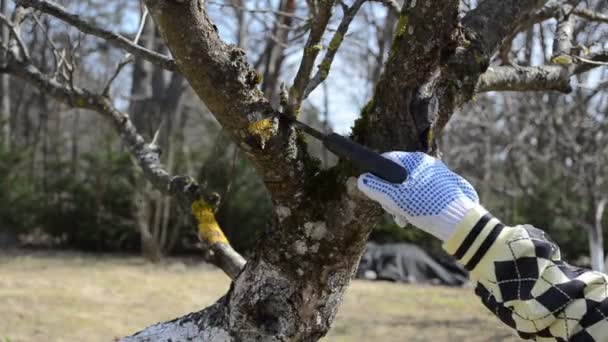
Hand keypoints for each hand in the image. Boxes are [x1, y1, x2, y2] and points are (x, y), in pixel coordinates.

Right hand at [357, 151, 479, 240]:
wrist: (461, 222)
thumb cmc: (427, 207)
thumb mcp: (396, 199)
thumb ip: (376, 188)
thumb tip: (362, 180)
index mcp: (415, 160)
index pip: (387, 160)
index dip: (376, 177)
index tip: (375, 193)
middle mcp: (428, 164)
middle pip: (397, 175)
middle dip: (390, 194)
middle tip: (392, 211)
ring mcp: (438, 175)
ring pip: (410, 187)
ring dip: (402, 203)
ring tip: (405, 219)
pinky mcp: (446, 188)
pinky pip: (423, 193)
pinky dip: (416, 204)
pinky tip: (417, 217)